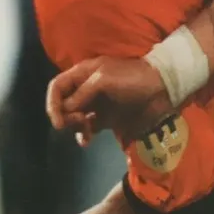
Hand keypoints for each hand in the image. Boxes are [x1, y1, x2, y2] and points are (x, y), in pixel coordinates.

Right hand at [46, 55, 172, 143]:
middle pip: (63, 104)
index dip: (52, 103)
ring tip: (86, 132)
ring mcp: (96, 103)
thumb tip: (65, 110)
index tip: (58, 122)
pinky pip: (88, 127)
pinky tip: (86, 140)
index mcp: (83, 73)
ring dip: (74, 126)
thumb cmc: (132, 78)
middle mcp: (86, 88)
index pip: (57, 87)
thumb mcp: (104, 80)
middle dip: (65, 116)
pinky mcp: (106, 118)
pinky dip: (84, 135)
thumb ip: (82, 93)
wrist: (161, 88)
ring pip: (74, 117)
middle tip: (78, 123)